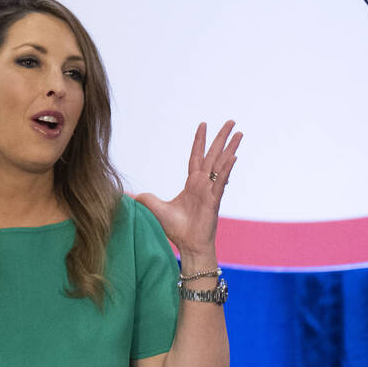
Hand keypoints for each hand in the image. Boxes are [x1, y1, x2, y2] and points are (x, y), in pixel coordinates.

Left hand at [135, 121, 241, 260]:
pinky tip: (233, 155)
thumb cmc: (176, 229)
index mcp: (192, 183)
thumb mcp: (155, 208)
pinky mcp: (214, 200)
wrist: (188, 245)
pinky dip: (227, 168)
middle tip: (230, 121)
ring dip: (230, 148)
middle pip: (213, 155)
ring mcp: (210, 190)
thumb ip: (145, 198)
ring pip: (222, 164)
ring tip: (239, 133)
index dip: (199, 141)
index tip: (203, 125)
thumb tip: (128, 194)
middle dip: (221, 138)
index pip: (196, 157)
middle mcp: (203, 184)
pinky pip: (221, 181)